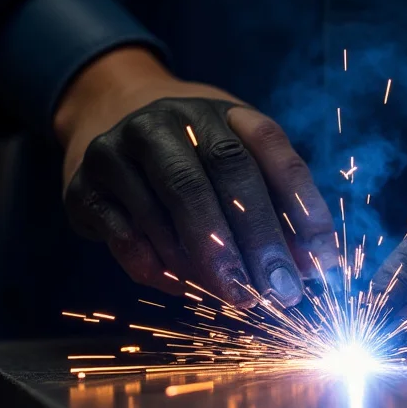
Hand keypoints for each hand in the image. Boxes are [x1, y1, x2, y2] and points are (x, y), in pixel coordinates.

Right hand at [55, 47, 336, 306]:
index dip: (302, 204)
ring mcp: (119, 148)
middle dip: (257, 238)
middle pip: (221, 172)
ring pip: (169, 205)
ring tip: (238, 296)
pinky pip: (123, 231)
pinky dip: (155, 264)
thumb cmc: (191, 155)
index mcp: (220, 112)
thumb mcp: (236, 165)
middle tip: (279, 292)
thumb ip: (275, 209)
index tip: (323, 260)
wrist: (104, 117)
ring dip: (208, 260)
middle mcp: (169, 120)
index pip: (271, 148)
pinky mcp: (83, 184)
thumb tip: (313, 268)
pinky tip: (181, 286)